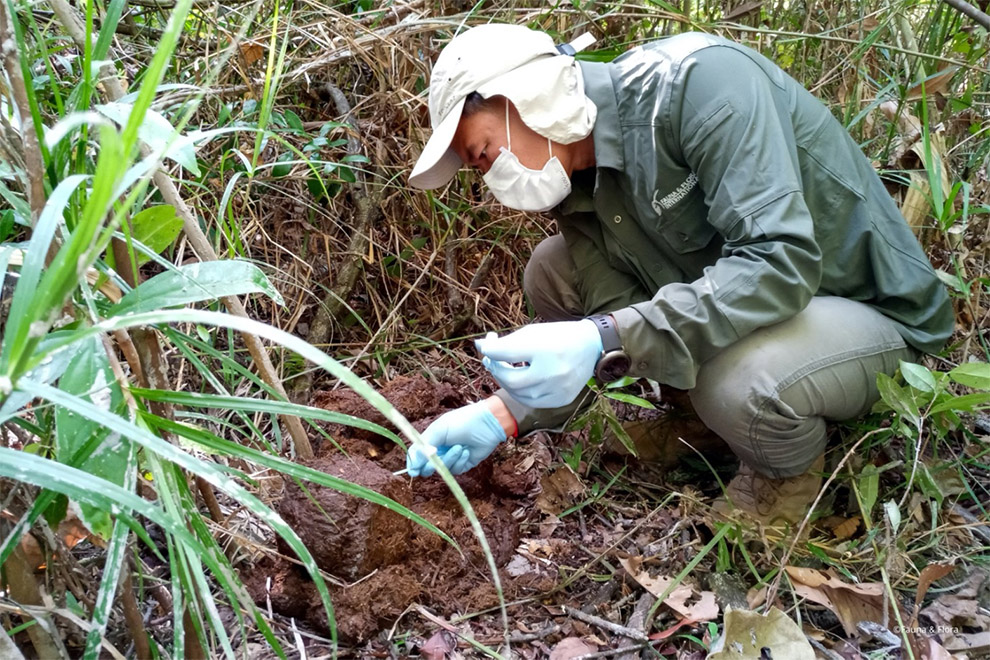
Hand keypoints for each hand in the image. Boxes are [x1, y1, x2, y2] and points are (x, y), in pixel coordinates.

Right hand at [406, 401, 506, 476]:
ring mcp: (451, 458)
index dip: (413, 464)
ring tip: (460, 447)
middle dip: (432, 464)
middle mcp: (439, 450)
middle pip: (427, 467)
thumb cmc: (462, 422)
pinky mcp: (463, 464)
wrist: (487, 424)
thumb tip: (413, 465)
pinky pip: (456, 470)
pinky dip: (460, 461)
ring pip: (442, 470)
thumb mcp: (439, 430)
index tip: (414, 471)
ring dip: (450, 459)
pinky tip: (467, 451)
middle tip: (437, 456)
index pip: (416, 455)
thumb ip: (424, 447)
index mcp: (431, 439)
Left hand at [475, 320, 601, 407]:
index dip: (490, 350)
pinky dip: (522, 393)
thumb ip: (505, 342)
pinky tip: (521, 382)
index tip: (485, 346)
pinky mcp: (562, 399)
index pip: (505, 352)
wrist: (590, 346)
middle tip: (492, 361)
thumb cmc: (556, 336)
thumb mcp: (531, 332)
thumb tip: (480, 347)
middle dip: (496, 370)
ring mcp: (558, 389)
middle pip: (510, 379)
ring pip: (519, 394)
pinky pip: (533, 402)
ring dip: (507, 383)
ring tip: (506, 371)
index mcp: (543, 348)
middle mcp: (552, 371)